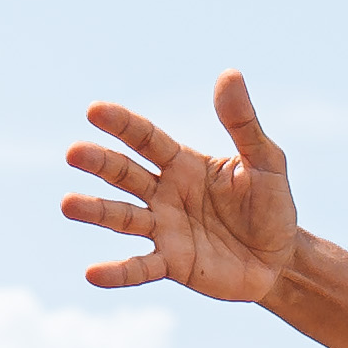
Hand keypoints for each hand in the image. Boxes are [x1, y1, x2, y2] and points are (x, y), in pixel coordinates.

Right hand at [67, 73, 302, 305]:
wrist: (281, 258)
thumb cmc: (271, 205)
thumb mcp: (266, 162)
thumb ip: (243, 124)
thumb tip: (229, 73)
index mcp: (183, 164)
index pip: (146, 139)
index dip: (122, 125)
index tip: (94, 110)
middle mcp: (164, 194)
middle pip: (125, 174)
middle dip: (99, 163)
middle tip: (73, 153)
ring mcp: (164, 230)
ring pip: (122, 217)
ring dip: (95, 211)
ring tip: (67, 205)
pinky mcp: (172, 265)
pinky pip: (141, 268)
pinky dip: (117, 272)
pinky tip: (92, 274)